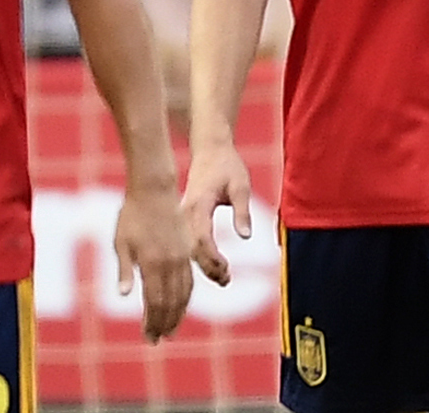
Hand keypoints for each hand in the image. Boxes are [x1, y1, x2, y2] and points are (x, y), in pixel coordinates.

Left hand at [113, 180, 194, 342]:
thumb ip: (124, 270)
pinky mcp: (187, 249)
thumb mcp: (121, 243)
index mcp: (152, 262)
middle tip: (159, 339)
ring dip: (178, 313)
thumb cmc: (131, 215)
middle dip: (166, 323)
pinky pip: (190, 279)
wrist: (155, 189)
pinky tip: (181, 305)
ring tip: (171, 329)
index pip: (155, 302)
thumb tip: (123, 296)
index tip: (149, 338)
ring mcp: (181, 256)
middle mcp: (170, 262)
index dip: (153, 322)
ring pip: (184, 292)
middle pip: (172, 302)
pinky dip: (186, 297)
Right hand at [180, 141, 253, 286]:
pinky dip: (200, 256)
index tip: (227, 269)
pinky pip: (188, 241)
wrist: (210, 149)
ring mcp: (182, 215)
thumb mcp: (241, 186)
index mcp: (199, 203)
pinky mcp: (184, 217)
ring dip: (204, 265)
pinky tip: (215, 267)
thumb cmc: (227, 166)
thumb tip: (246, 237)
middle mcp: (185, 212)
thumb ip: (242, 211)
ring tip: (224, 279)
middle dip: (208, 267)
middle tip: (227, 280)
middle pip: (191, 248)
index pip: (201, 237)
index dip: (212, 257)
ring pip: (188, 248)